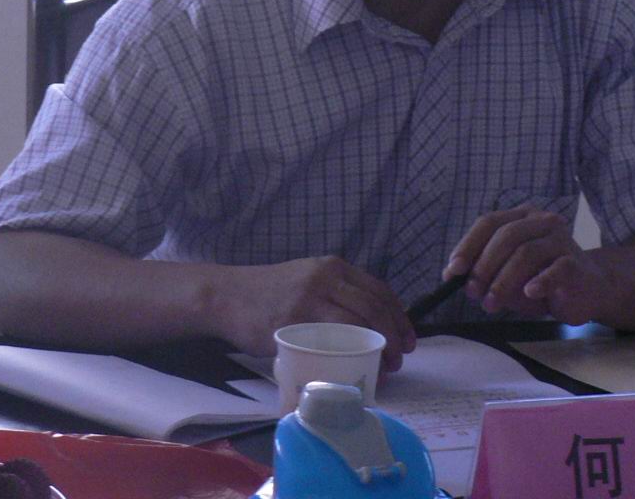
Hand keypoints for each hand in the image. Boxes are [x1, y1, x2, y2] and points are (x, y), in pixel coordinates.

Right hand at [216, 256, 415, 368]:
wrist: (226, 295)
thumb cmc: (268, 293)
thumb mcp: (307, 280)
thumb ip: (334, 295)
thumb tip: (368, 326)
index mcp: (333, 267)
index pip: (379, 290)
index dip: (400, 316)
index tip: (408, 338)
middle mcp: (326, 277)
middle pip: (374, 306)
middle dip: (394, 335)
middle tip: (400, 357)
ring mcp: (310, 298)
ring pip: (357, 323)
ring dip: (377, 347)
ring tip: (384, 366)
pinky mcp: (293, 321)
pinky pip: (330, 339)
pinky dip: (348, 356)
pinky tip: (354, 367)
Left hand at [446, 205, 611, 324]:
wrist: (587, 290)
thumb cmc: (541, 280)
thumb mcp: (508, 275)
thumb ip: (484, 272)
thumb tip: (455, 277)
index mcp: (521, 218)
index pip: (488, 222)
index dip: (468, 245)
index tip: (453, 271)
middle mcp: (541, 222)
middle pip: (506, 235)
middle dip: (484, 265)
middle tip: (472, 292)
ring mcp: (561, 240)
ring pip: (526, 252)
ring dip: (503, 280)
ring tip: (491, 304)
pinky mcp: (575, 263)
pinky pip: (556, 269)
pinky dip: (540, 281)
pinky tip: (529, 293)